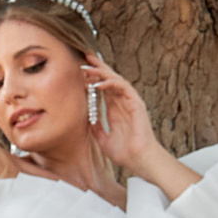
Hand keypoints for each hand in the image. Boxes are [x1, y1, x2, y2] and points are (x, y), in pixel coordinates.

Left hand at [82, 59, 193, 197]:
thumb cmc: (125, 153)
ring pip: (115, 79)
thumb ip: (95, 126)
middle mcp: (123, 102)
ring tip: (87, 67)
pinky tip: (98, 84)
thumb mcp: (102, 138)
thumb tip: (85, 117)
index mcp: (115, 109)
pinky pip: (123, 87)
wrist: (139, 160)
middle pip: (109, 79)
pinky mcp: (136, 103)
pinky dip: (110, 83)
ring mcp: (130, 101)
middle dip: (97, 68)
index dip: (92, 78)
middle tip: (84, 56)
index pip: (103, 88)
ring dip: (101, 72)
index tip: (78, 71)